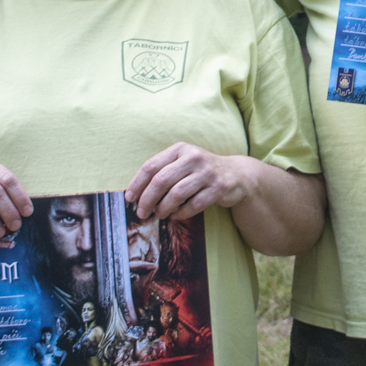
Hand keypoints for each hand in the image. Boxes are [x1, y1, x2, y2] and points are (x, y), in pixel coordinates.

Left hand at [126, 144, 255, 220]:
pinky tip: (175, 215)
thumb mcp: (183, 162)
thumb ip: (163, 171)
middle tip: (141, 213)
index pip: (151, 166)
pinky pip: (194, 205)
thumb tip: (137, 194)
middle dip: (147, 200)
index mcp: (180, 149)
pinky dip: (181, 213)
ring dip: (164, 208)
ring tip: (159, 215)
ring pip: (176, 194)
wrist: (236, 174)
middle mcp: (193, 157)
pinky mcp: (218, 188)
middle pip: (161, 180)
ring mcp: (207, 173)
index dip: (137, 184)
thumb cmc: (201, 171)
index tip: (129, 198)